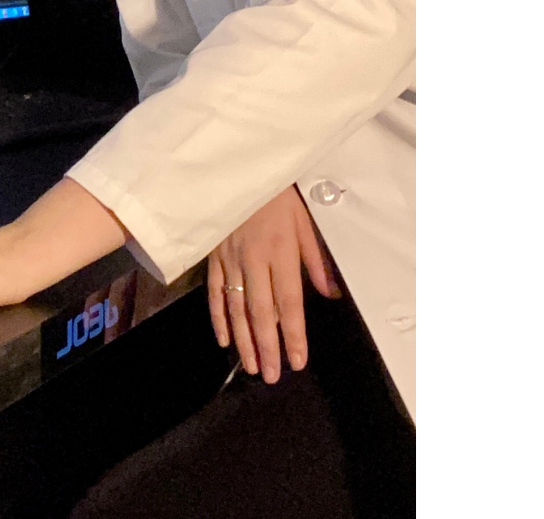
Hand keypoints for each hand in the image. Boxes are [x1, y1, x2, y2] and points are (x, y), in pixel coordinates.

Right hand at [207, 184, 339, 383]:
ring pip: (236, 307)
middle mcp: (254, 258)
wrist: (236, 168)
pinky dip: (218, 317)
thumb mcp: (305, 221)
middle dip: (267, 346)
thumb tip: (330, 293)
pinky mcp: (212, 255)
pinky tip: (224, 339)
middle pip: (261, 311)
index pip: (290, 301)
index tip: (298, 360)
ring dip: (244, 340)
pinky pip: (213, 291)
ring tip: (252, 365)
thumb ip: (315, 260)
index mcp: (281, 250)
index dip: (294, 334)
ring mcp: (229, 258)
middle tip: (272, 375)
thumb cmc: (276, 194)